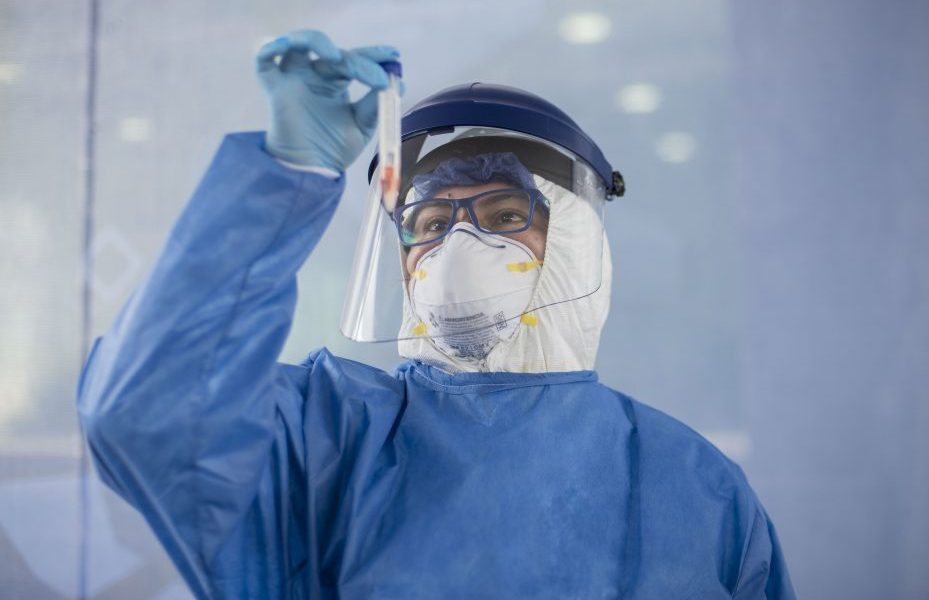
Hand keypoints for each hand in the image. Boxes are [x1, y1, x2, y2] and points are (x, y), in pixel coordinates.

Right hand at [256, 30, 399, 171]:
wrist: (310, 172)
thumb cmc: (332, 151)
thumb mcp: (362, 126)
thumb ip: (376, 105)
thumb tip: (398, 84)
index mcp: (334, 85)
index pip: (354, 59)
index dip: (373, 55)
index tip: (393, 55)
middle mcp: (314, 78)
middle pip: (332, 53)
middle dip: (357, 61)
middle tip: (375, 77)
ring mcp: (294, 80)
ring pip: (298, 45)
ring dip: (316, 41)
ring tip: (336, 57)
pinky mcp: (276, 88)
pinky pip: (265, 60)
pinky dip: (271, 47)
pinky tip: (288, 46)